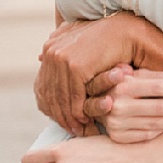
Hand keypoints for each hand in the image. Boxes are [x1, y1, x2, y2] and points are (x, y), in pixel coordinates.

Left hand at [35, 14, 140, 134]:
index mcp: (50, 49)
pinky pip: (75, 96)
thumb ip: (58, 46)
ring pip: (62, 97)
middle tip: (69, 129)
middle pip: (51, 93)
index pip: (46, 84)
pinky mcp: (76, 67)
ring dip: (69, 117)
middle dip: (59, 114)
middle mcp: (52, 53)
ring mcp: (62, 59)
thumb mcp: (76, 41)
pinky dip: (79, 112)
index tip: (60, 119)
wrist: (123, 32)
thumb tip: (39, 58)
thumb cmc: (104, 38)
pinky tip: (86, 120)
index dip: (52, 105)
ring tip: (77, 129)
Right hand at [85, 65, 162, 143]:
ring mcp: (118, 124)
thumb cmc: (119, 85)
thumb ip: (156, 75)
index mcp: (124, 85)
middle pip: (162, 108)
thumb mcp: (134, 75)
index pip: (160, 87)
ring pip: (158, 123)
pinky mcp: (119, 137)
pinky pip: (149, 134)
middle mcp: (119, 105)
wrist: (92, 105)